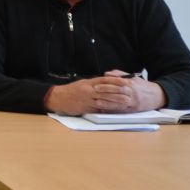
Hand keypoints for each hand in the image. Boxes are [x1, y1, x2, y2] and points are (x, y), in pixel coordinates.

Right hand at [45, 73, 165, 114]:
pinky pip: (99, 108)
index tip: (125, 81)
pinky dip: (108, 109)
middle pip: (107, 90)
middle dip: (119, 92)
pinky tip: (115, 110)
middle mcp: (89, 90)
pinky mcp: (86, 107)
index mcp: (89, 83)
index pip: (105, 80)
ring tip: (126, 102)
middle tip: (130, 93)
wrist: (58, 98)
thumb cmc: (70, 91)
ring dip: (116, 101)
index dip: (116, 81)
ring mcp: (88, 99)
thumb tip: (105, 85)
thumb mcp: (82, 84)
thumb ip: (94, 85)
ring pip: (105, 99)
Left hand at [90, 71, 165, 112]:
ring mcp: (133, 102)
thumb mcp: (132, 77)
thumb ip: (119, 74)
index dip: (107, 83)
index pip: (117, 82)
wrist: (157, 96)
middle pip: (118, 91)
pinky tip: (103, 110)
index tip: (97, 84)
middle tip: (95, 91)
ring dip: (107, 102)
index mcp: (131, 83)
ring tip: (96, 101)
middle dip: (106, 91)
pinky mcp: (133, 110)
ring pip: (119, 102)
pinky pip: (122, 110)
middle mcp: (132, 93)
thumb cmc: (142, 86)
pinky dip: (112, 110)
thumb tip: (106, 73)